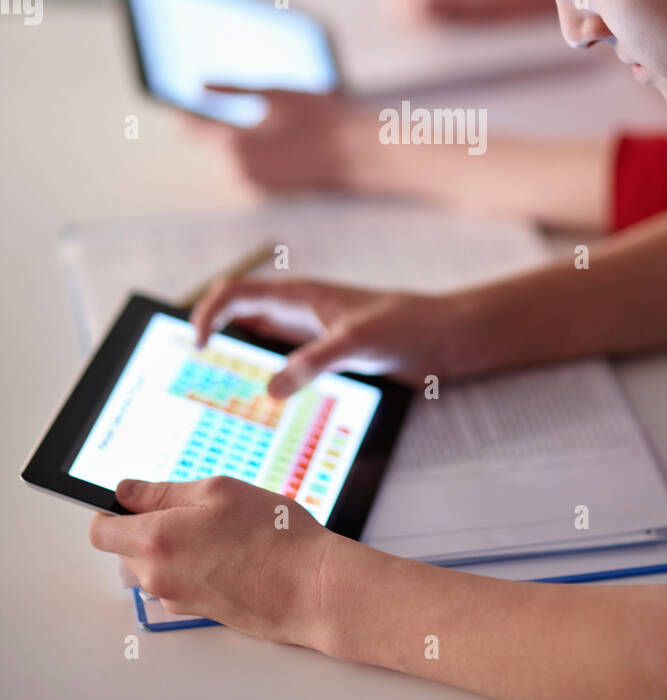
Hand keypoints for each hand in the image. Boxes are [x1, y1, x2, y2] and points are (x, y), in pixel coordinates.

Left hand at [90, 475, 336, 646]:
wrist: (311, 588)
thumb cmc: (274, 537)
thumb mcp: (218, 491)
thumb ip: (162, 492)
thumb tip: (126, 492)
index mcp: (155, 540)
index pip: (101, 531)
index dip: (113, 510)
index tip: (133, 500)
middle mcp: (158, 576)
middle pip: (128, 548)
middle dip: (151, 526)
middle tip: (197, 510)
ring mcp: (177, 599)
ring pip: (156, 565)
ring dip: (176, 547)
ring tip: (222, 532)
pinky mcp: (197, 613)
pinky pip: (180, 582)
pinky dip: (195, 566)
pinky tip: (232, 554)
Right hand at [191, 275, 460, 394]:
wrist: (442, 337)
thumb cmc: (404, 325)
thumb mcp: (357, 343)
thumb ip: (313, 363)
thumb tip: (270, 389)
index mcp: (298, 294)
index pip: (234, 293)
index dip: (207, 314)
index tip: (198, 346)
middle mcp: (297, 310)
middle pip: (237, 312)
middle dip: (210, 333)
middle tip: (192, 370)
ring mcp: (307, 332)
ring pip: (256, 338)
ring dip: (234, 357)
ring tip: (215, 392)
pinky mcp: (322, 354)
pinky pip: (279, 361)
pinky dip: (262, 377)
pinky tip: (261, 406)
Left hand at [201, 85, 354, 191]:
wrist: (359, 155)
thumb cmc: (322, 119)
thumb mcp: (275, 93)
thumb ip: (231, 90)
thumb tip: (198, 87)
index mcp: (237, 144)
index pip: (195, 125)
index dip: (188, 110)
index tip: (182, 99)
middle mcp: (241, 170)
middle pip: (216, 142)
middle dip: (223, 126)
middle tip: (251, 109)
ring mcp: (254, 185)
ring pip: (234, 156)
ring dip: (244, 140)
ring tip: (278, 126)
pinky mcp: (268, 192)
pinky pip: (252, 168)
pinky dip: (259, 153)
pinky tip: (284, 143)